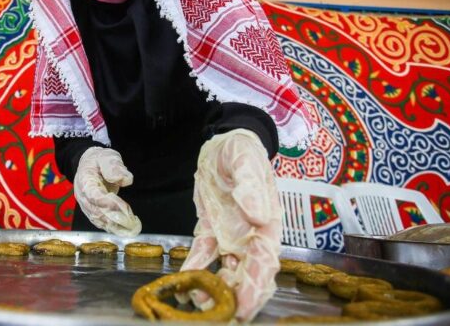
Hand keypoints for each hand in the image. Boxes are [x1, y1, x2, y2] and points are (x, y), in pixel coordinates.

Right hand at [74, 147, 141, 236]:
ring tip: (131, 229)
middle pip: (96, 210)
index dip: (108, 203)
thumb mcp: (107, 156)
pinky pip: (99, 221)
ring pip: (98, 219)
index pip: (94, 195)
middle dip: (115, 218)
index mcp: (85, 179)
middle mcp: (82, 195)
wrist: (89, 164)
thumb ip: (114, 167)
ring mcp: (85, 204)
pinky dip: (112, 227)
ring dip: (115, 226)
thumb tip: (124, 179)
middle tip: (132, 223)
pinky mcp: (90, 210)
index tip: (124, 208)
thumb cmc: (99, 160)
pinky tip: (124, 230)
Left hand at [181, 129, 281, 321]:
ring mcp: (231, 234)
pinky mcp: (211, 230)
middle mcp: (250, 235)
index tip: (246, 307)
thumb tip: (257, 215)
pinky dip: (195, 268)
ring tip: (197, 301)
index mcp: (266, 222)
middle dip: (238, 298)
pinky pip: (204, 254)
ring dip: (216, 288)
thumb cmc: (241, 150)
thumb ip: (250, 186)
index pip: (264, 261)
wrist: (223, 141)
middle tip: (222, 316)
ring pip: (227, 270)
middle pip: (248, 274)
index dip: (256, 286)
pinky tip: (184, 281)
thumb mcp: (245, 160)